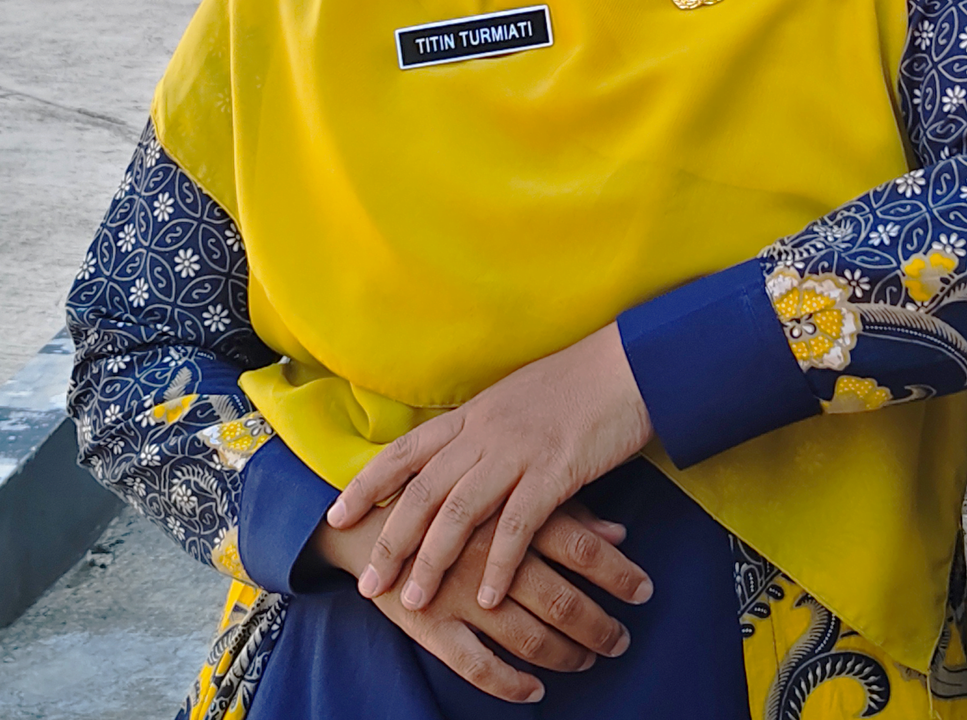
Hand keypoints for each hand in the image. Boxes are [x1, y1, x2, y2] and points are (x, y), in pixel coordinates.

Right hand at [314, 499, 647, 703]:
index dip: (618, 573)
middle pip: (560, 598)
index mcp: (512, 512)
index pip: (581, 548)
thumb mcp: (511, 489)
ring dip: (563, 655)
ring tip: (585, 661)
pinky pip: (476, 665)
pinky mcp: (430, 623)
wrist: (370, 515)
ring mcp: (460, 591)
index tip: (645, 591)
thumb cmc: (455, 500)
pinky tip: (534, 690)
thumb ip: (566, 510)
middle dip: (598, 625)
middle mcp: (490, 553)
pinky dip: (510, 684)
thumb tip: (619, 532)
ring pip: (526, 636)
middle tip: (620, 640)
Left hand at [326, 322, 653, 615]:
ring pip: (458, 513)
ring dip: (432, 562)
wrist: (628, 365)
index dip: (368, 484)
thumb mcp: (515, 398)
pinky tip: (489, 597)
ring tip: (413, 601)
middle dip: (390, 541)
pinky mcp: (555, 471)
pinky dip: (499, 564)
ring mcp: (518, 451)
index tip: (337, 516)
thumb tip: (459, 459)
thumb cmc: (576, 384)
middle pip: (422, 491)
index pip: (406, 450)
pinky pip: (518, 526)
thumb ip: (484, 430)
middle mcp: (486, 431)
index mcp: (474, 413)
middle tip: (368, 584)